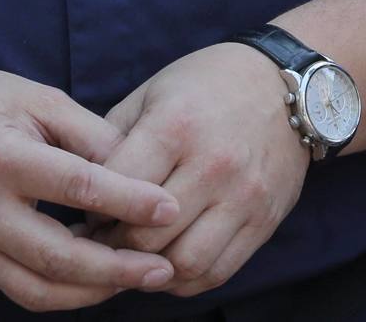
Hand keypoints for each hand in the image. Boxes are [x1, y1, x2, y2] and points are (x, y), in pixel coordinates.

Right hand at [0, 63, 177, 309]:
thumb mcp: (32, 98)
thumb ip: (87, 135)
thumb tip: (143, 173)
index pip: (76, 187)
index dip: (129, 201)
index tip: (170, 208)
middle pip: (58, 257)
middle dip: (118, 269)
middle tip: (163, 269)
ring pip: (38, 290)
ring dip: (93, 292)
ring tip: (137, 279)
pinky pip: (18, 288)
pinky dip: (61, 289)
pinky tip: (95, 277)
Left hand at [86, 43, 308, 297]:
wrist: (285, 85)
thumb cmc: (207, 85)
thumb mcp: (152, 92)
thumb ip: (112, 138)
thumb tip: (79, 189)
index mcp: (176, 127)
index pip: (118, 189)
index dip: (92, 209)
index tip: (84, 212)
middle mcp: (212, 165)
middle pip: (146, 235)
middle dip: (114, 245)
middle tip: (102, 241)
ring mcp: (242, 198)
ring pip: (182, 264)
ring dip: (150, 271)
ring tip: (134, 257)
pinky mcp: (263, 222)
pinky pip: (217, 272)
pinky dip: (184, 280)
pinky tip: (167, 264)